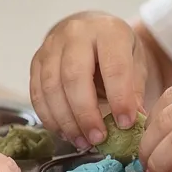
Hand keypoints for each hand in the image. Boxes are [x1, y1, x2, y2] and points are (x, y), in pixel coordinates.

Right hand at [29, 12, 151, 149]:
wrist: (90, 29)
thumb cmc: (116, 50)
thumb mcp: (136, 62)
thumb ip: (134, 90)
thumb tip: (135, 122)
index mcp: (108, 31)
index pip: (113, 66)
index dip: (120, 98)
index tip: (126, 124)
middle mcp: (76, 33)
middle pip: (74, 76)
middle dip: (86, 113)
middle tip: (98, 138)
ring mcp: (51, 45)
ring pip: (51, 87)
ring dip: (66, 120)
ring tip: (82, 142)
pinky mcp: (36, 60)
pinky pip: (37, 93)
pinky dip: (50, 118)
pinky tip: (65, 133)